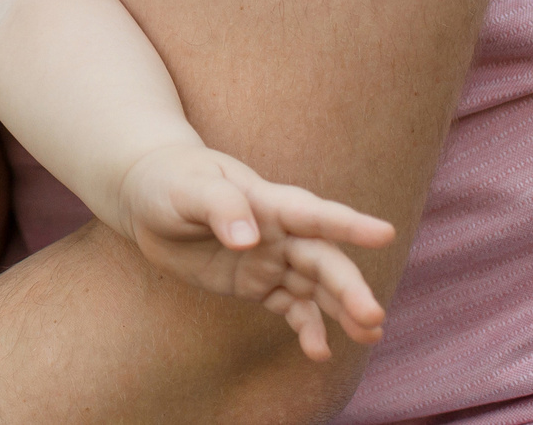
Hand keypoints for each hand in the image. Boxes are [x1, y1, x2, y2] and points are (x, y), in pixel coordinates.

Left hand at [119, 142, 396, 360]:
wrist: (148, 196)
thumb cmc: (170, 181)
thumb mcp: (186, 188)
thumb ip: (219, 208)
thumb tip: (250, 241)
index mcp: (266, 201)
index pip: (311, 213)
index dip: (347, 224)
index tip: (384, 234)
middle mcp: (278, 232)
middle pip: (322, 259)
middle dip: (349, 287)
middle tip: (372, 316)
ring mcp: (271, 259)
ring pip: (316, 286)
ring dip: (342, 310)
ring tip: (370, 335)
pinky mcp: (258, 283)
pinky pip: (291, 307)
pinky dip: (308, 327)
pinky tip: (320, 351)